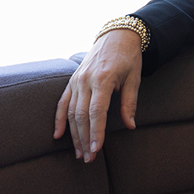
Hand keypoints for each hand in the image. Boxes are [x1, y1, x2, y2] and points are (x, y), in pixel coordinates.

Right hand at [54, 29, 142, 162]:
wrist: (116, 35)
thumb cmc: (129, 57)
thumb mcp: (134, 78)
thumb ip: (129, 102)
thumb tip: (130, 126)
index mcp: (102, 79)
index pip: (96, 112)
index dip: (96, 132)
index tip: (96, 149)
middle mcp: (85, 80)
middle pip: (81, 115)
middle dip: (84, 139)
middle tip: (89, 158)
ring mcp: (76, 80)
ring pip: (70, 112)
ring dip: (74, 134)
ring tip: (79, 152)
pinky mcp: (72, 80)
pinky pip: (62, 102)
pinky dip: (59, 119)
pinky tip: (58, 135)